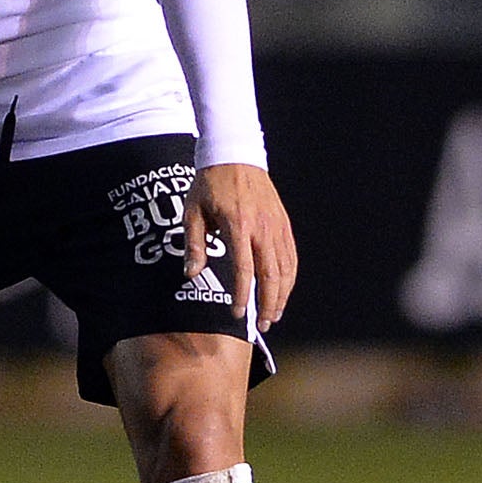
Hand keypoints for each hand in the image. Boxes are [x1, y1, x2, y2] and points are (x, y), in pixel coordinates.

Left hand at [182, 162, 297, 330]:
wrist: (235, 157)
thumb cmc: (208, 185)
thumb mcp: (192, 212)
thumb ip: (194, 244)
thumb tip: (191, 275)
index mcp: (238, 225)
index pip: (243, 268)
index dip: (241, 294)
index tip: (236, 314)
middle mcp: (262, 228)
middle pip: (271, 274)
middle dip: (268, 303)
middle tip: (261, 325)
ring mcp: (277, 226)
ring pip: (285, 268)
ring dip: (281, 295)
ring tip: (273, 315)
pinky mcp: (283, 224)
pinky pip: (290, 256)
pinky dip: (289, 277)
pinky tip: (283, 291)